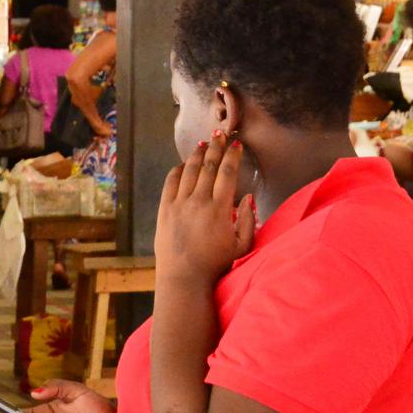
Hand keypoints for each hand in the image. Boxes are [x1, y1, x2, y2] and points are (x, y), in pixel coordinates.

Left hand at [157, 132, 254, 287]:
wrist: (184, 277)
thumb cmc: (216, 263)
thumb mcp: (242, 244)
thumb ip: (248, 219)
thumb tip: (248, 197)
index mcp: (220, 209)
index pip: (227, 173)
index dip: (232, 156)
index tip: (237, 145)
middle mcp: (198, 202)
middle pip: (208, 167)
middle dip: (216, 148)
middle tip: (221, 135)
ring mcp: (179, 204)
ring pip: (189, 171)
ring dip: (197, 155)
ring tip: (204, 144)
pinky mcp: (164, 210)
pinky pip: (170, 183)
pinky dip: (177, 170)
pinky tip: (183, 164)